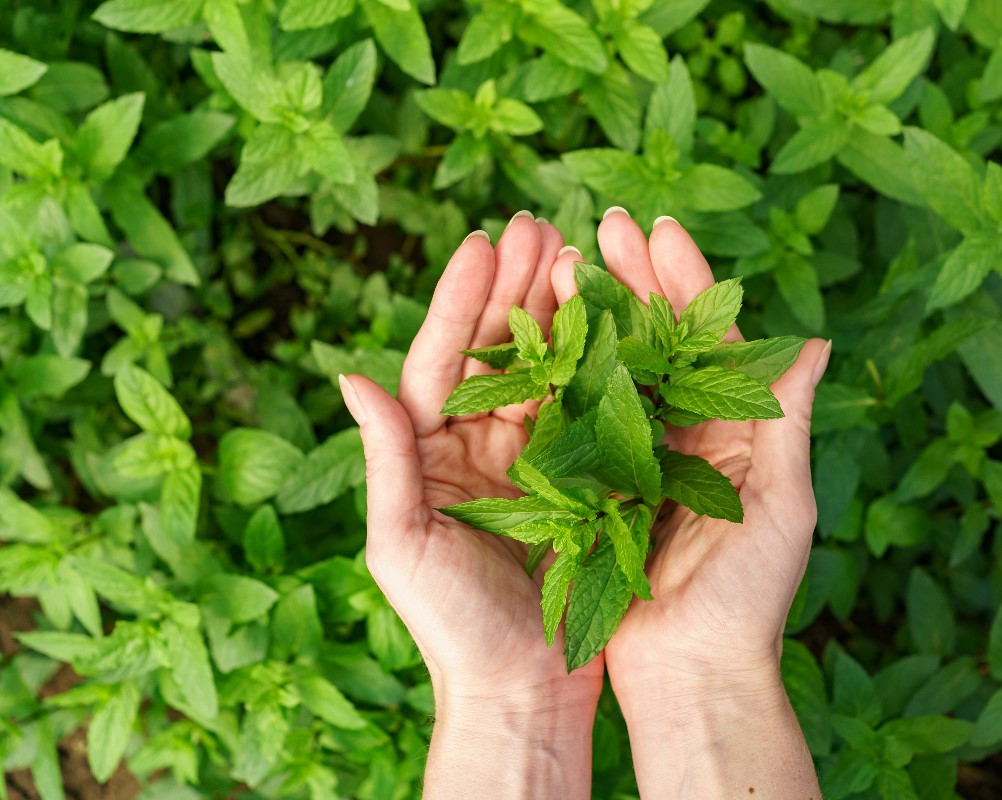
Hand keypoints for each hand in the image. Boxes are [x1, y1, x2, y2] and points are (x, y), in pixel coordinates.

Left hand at [339, 213, 601, 798]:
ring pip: (544, 369)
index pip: (441, 360)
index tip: (482, 241)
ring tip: (577, 251)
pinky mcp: (576, 481)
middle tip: (540, 223)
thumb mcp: (403, 543)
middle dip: (515, 286)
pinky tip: (614, 320)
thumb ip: (386, 458)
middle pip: (496, 350)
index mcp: (429, 453)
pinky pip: (584, 411)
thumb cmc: (450, 627)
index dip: (461, 300)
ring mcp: (530, 460)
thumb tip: (349, 375)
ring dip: (558, 311)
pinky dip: (597, 363)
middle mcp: (477, 446)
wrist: (520, 689)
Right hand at [549, 209, 828, 797]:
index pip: (712, 338)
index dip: (686, 281)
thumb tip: (815, 341)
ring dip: (596, 314)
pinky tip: (543, 333)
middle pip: (660, 340)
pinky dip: (566, 375)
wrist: (691, 673)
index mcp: (737, 430)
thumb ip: (788, 422)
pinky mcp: (599, 486)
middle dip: (634, 279)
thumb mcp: (782, 507)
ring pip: (616, 369)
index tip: (657, 228)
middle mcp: (688, 434)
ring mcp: (640, 457)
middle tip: (604, 223)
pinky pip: (582, 420)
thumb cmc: (749, 598)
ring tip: (566, 259)